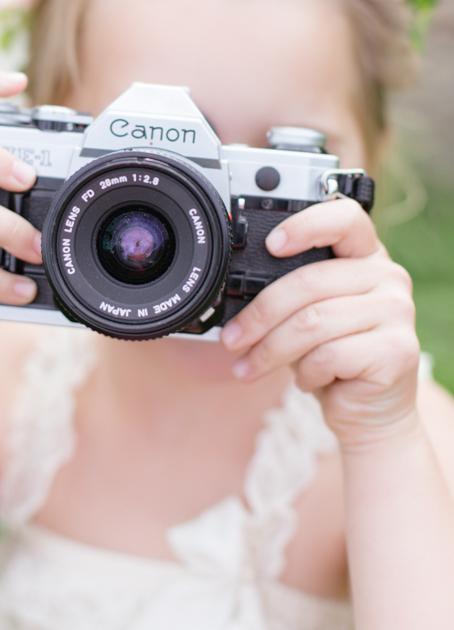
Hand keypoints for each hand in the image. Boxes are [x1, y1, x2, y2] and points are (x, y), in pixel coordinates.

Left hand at [220, 197, 420, 448]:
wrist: (370, 411)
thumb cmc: (333, 357)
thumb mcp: (310, 317)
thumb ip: (291, 295)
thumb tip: (236, 298)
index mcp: (367, 255)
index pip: (345, 218)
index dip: (306, 226)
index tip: (271, 244)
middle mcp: (389, 276)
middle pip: (309, 282)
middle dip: (260, 315)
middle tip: (232, 339)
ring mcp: (397, 312)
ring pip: (313, 323)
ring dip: (270, 351)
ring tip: (249, 368)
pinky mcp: (396, 351)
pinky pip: (329, 355)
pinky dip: (305, 373)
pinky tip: (305, 381)